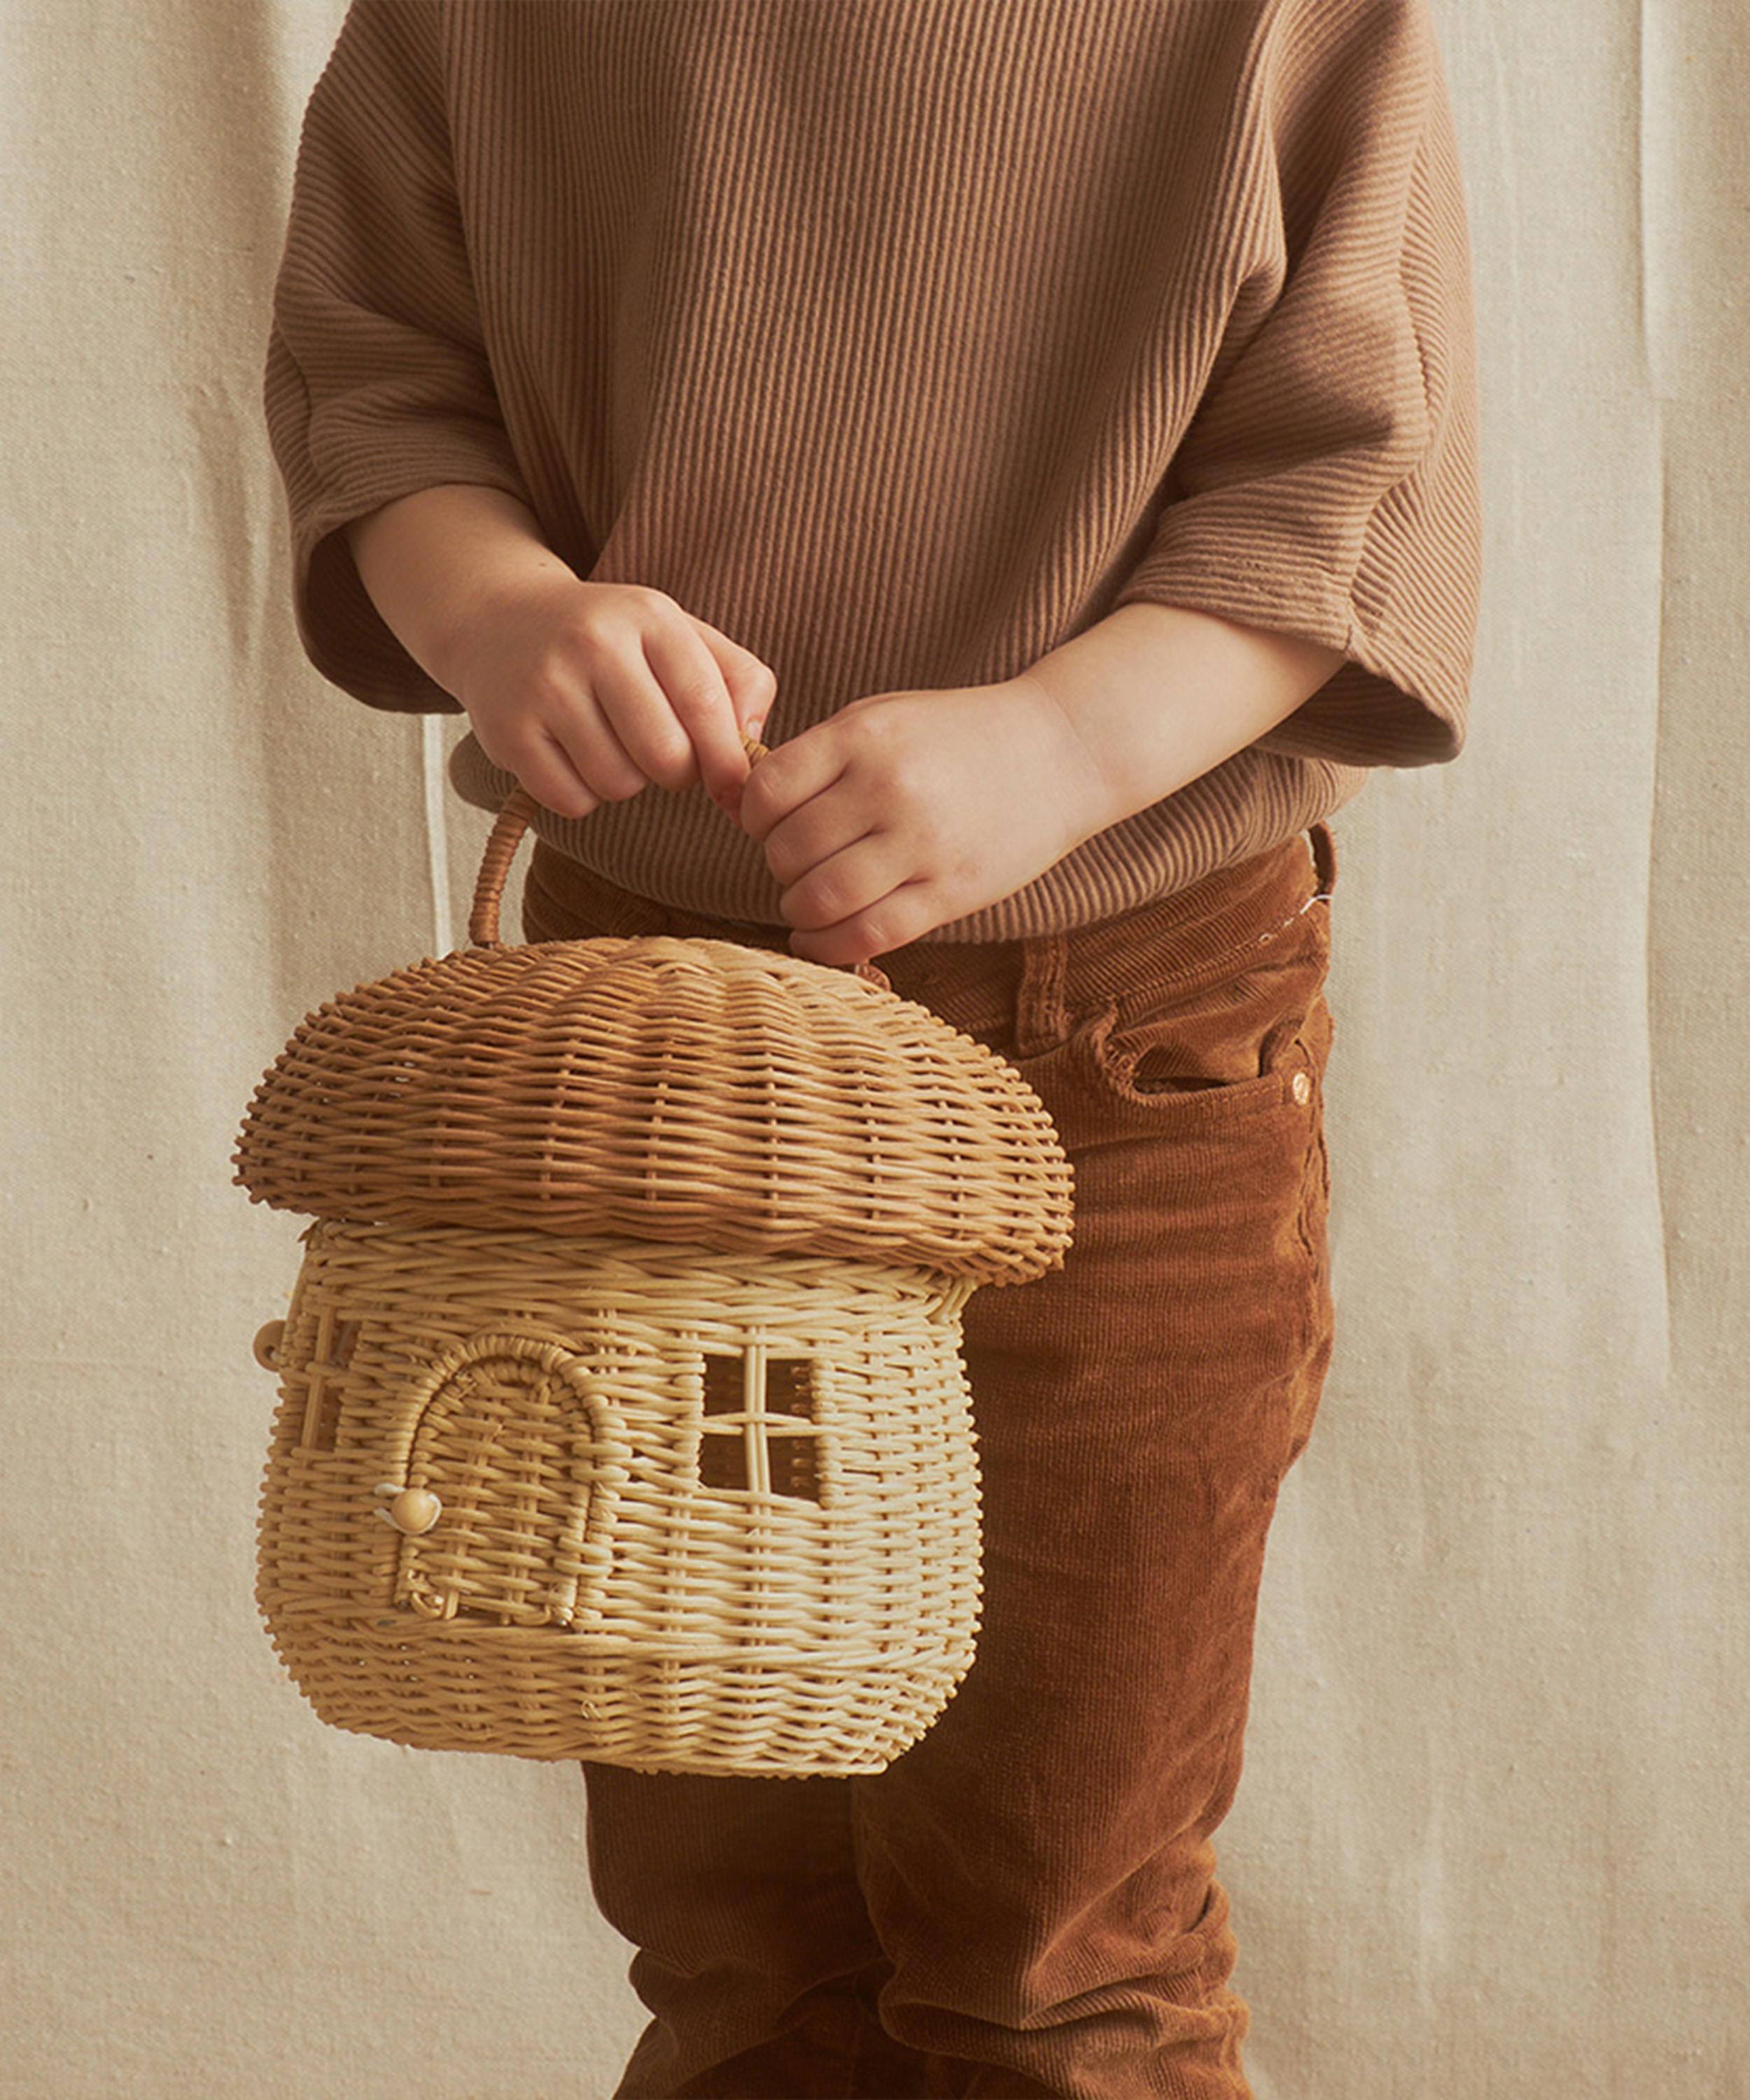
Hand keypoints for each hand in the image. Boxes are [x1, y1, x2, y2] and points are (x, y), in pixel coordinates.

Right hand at [448, 574, 775, 818]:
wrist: (501, 622)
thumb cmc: (613, 642)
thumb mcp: (679, 636)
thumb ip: (738, 681)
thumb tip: (750, 745)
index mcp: (648, 616)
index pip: (705, 703)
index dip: (728, 760)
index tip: (733, 786)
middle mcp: (593, 643)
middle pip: (666, 756)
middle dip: (676, 773)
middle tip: (661, 754)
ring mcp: (545, 686)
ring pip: (619, 784)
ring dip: (626, 782)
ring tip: (610, 744)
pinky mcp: (509, 731)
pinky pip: (572, 801)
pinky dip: (582, 794)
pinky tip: (573, 757)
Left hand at [731, 678, 1113, 965]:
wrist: (1060, 750)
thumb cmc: (957, 736)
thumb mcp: (883, 720)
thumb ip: (816, 758)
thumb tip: (737, 807)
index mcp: (864, 738)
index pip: (766, 793)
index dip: (754, 818)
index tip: (771, 824)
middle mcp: (889, 789)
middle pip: (787, 851)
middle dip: (780, 866)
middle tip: (801, 863)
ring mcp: (922, 844)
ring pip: (819, 899)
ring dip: (799, 909)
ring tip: (811, 901)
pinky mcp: (950, 891)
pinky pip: (867, 934)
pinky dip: (828, 946)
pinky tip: (822, 937)